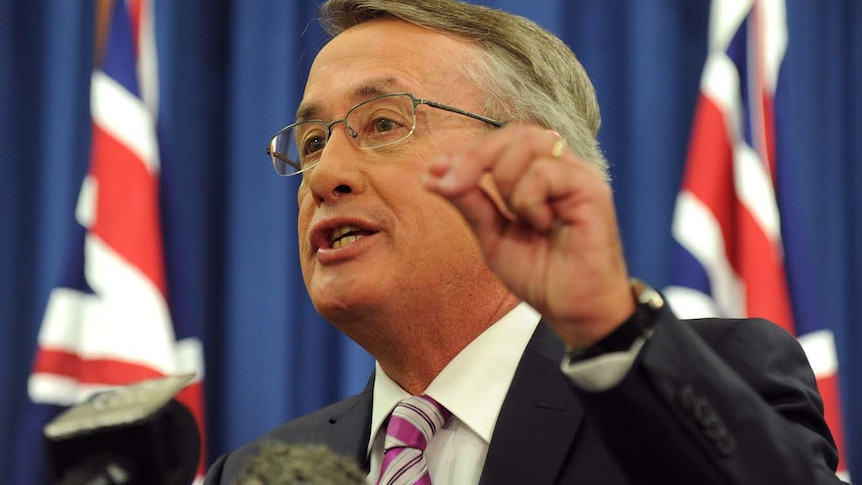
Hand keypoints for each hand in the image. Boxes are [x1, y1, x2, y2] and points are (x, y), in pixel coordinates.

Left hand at [423, 124, 634, 348]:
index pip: (502, 142)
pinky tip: (540, 224)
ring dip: (506, 179)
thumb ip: (471, 203)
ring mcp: (578, 176)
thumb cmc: (543, 277)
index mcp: (540, 176)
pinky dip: (529, 198)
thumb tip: (433, 176)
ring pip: (529, 144)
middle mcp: (562, 168)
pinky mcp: (591, 190)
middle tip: (454, 186)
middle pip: (515, 133)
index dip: (467, 153)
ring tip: (518, 217)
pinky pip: (546, 172)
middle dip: (475, 157)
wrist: (574, 313)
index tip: (434, 172)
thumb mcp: (493, 237)